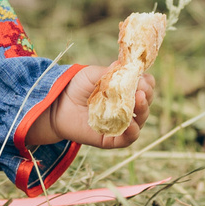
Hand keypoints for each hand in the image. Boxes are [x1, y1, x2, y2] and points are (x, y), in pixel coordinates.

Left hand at [34, 65, 154, 149]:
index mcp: (125, 91)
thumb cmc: (76, 87)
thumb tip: (126, 66)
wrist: (57, 106)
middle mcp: (126, 108)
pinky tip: (131, 123)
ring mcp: (120, 124)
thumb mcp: (94, 74)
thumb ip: (110, 72)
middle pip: (146, 104)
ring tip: (139, 100)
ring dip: (143, 111)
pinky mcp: (112, 139)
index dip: (147, 83)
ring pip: (141, 121)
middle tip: (141, 89)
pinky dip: (133, 131)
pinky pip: (128, 139)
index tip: (143, 78)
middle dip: (147, 95)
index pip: (145, 87)